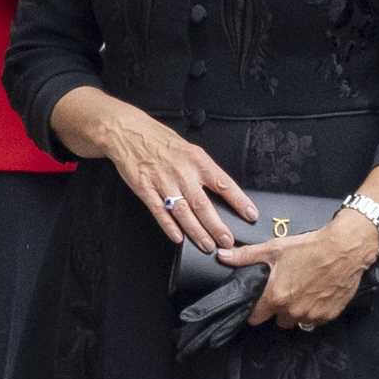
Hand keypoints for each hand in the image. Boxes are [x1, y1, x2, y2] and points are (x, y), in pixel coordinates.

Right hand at [101, 105, 256, 251]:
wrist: (128, 132)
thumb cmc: (160, 140)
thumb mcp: (189, 149)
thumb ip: (203, 170)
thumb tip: (221, 190)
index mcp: (197, 160)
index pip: (224, 183)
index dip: (239, 201)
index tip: (250, 214)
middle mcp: (182, 173)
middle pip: (204, 205)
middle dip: (217, 227)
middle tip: (227, 241)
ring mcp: (163, 182)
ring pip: (184, 213)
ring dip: (197, 232)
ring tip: (207, 245)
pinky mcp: (145, 189)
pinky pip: (160, 212)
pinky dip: (170, 227)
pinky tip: (179, 238)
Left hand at [215, 210, 378, 329]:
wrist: (345, 249)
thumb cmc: (309, 247)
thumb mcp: (274, 249)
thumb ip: (246, 256)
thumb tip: (222, 256)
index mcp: (275, 296)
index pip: (255, 317)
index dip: (256, 309)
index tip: (260, 301)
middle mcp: (292, 311)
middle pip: (277, 320)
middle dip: (278, 309)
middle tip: (285, 290)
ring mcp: (311, 315)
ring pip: (296, 321)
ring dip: (296, 311)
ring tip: (302, 291)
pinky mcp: (328, 316)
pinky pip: (315, 320)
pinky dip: (314, 311)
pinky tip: (316, 294)